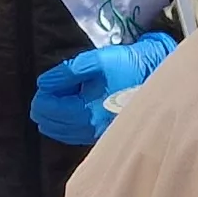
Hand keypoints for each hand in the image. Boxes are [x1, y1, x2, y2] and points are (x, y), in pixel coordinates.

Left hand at [32, 32, 175, 144]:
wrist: (155, 77)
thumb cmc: (125, 67)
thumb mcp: (94, 61)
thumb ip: (66, 72)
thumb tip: (43, 83)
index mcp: (84, 112)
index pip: (46, 109)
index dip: (42, 94)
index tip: (49, 82)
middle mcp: (88, 129)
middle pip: (50, 124)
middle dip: (45, 105)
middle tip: (52, 88)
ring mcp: (96, 135)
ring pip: (60, 132)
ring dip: (54, 116)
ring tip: (61, 97)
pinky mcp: (102, 135)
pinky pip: (74, 134)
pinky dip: (66, 123)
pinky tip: (72, 108)